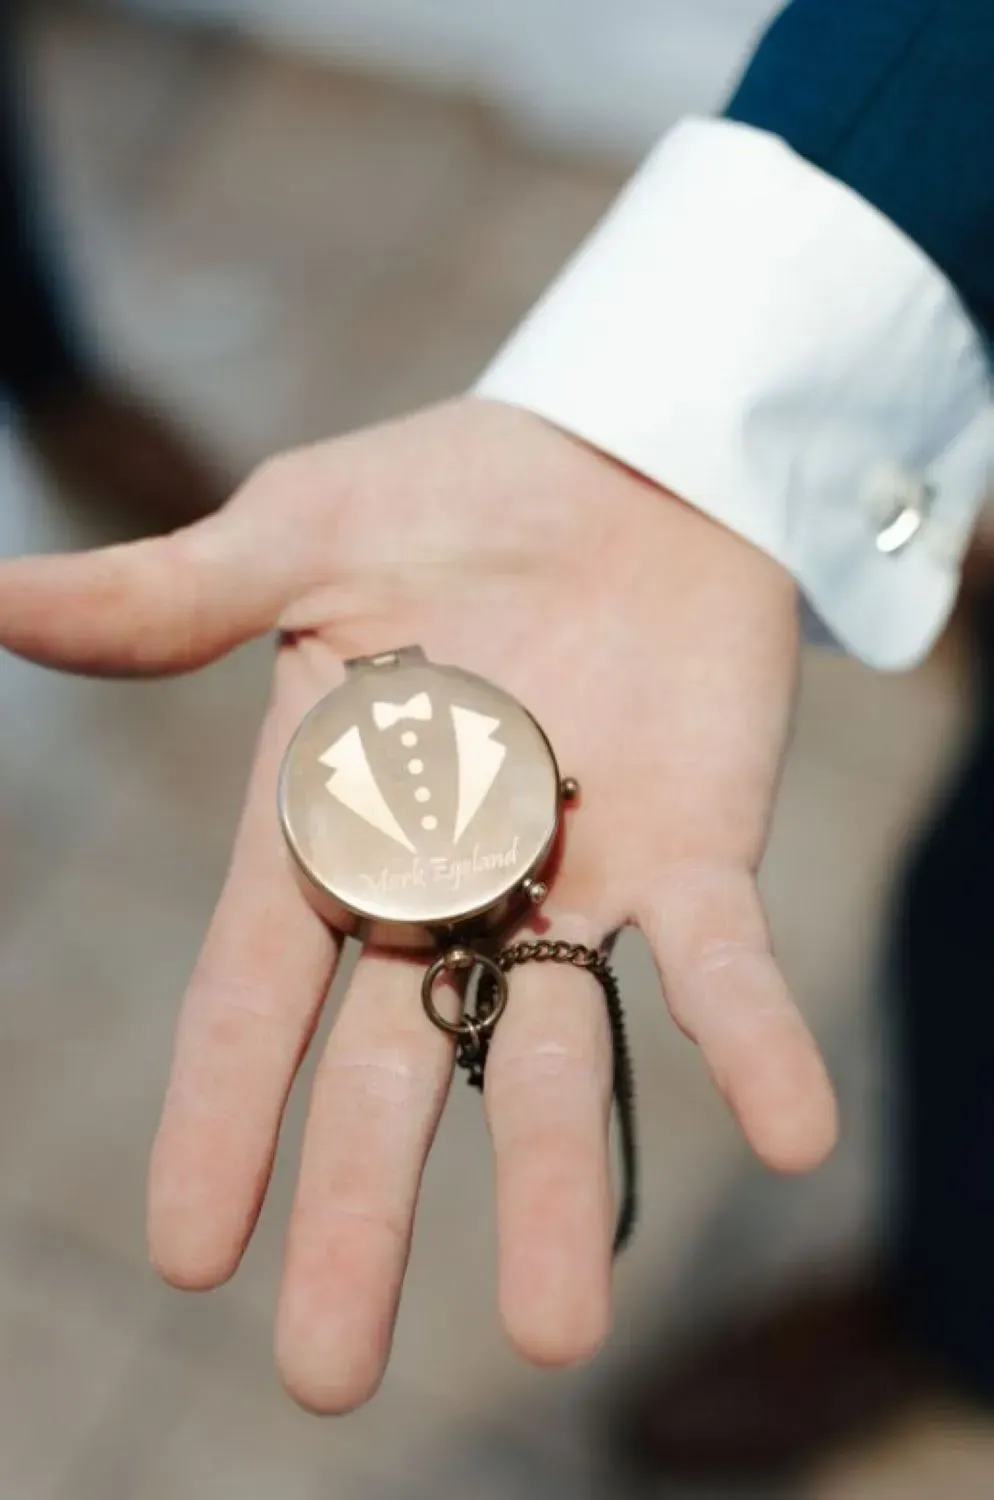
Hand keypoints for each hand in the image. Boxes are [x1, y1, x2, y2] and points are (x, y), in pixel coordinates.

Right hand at [0, 398, 835, 1409]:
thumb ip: (172, 600)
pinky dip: (753, 1044)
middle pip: (390, 1070)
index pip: (255, 995)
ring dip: (550, 1188)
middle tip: (327, 1382)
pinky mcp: (691, 855)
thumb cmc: (446, 498)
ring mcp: (571, 886)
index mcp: (330, 825)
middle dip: (360, 1214)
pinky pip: (723, 967)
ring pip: (551, 1057)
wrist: (618, 464)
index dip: (221, 1117)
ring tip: (552, 1332)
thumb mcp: (300, 538)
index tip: (193, 1252)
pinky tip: (791, 1135)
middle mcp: (444, 888)